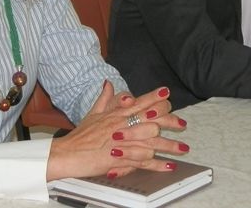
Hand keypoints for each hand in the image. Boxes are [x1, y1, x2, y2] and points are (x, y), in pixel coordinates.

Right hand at [46, 81, 188, 181]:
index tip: (166, 94)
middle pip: (151, 120)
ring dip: (169, 146)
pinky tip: (168, 166)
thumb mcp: (92, 113)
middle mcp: (121, 126)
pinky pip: (142, 162)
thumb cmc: (80, 136)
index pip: (139, 102)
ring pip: (151, 142)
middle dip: (169, 122)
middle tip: (182, 124)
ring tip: (183, 148)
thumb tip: (108, 83)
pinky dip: (157, 165)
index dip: (154, 98)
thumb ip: (104, 99)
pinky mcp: (119, 159)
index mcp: (116, 114)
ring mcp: (121, 143)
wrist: (67, 153)